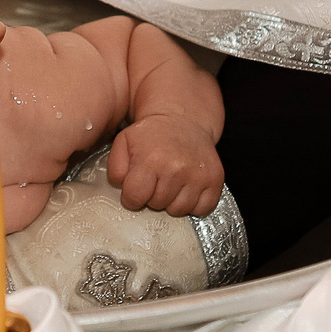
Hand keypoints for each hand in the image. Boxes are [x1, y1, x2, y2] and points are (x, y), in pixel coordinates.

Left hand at [107, 114, 222, 216]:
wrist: (184, 121)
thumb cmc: (152, 134)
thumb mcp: (124, 142)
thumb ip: (115, 167)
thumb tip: (122, 188)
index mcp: (151, 160)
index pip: (135, 198)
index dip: (131, 197)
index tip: (135, 189)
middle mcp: (176, 169)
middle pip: (157, 205)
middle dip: (152, 197)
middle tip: (155, 180)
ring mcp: (197, 176)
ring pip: (179, 210)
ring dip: (172, 201)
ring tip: (170, 183)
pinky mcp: (214, 180)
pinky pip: (202, 209)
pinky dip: (193, 204)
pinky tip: (186, 188)